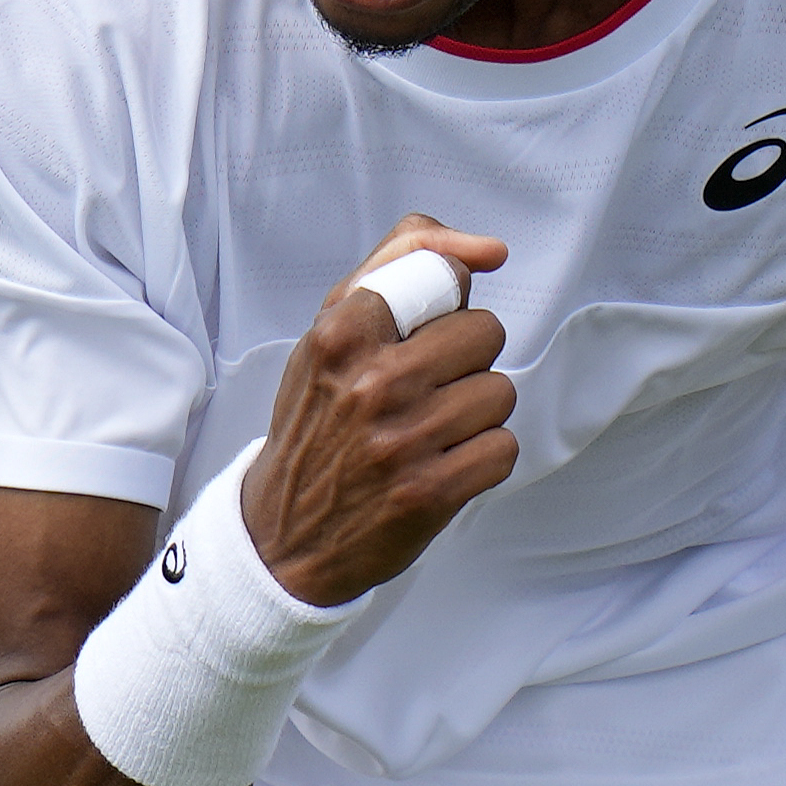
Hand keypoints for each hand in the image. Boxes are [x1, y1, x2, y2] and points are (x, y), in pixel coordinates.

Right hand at [239, 218, 518, 604]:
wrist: (283, 534)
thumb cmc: (317, 422)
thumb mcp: (331, 331)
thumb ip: (399, 262)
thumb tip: (487, 251)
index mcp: (341, 333)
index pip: (445, 276)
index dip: (445, 307)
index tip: (424, 333)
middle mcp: (372, 383)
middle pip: (485, 333)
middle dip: (463, 361)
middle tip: (423, 390)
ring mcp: (403, 439)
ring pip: (499, 392)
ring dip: (474, 414)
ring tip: (429, 432)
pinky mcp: (431, 492)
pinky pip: (502, 448)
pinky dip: (480, 459)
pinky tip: (440, 465)